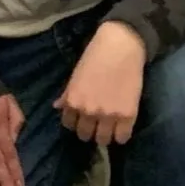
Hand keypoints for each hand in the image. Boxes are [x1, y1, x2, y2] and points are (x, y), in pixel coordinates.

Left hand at [58, 20, 144, 145]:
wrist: (120, 46)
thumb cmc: (95, 56)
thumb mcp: (76, 75)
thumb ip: (67, 94)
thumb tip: (57, 107)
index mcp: (73, 101)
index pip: (69, 124)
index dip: (75, 122)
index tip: (81, 119)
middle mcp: (88, 111)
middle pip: (85, 136)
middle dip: (89, 130)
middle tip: (96, 123)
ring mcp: (108, 115)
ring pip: (103, 140)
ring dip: (105, 135)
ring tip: (109, 126)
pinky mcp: (127, 115)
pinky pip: (122, 138)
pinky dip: (121, 135)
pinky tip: (121, 127)